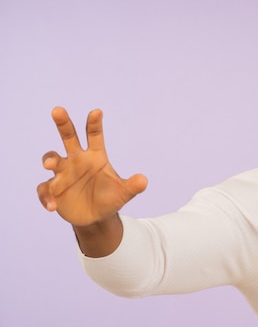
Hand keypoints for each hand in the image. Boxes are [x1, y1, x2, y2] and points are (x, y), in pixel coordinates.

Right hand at [37, 107, 146, 226]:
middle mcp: (77, 160)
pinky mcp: (52, 189)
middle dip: (63, 123)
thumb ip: (133, 186)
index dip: (95, 124)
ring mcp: (63, 173)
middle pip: (69, 137)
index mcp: (95, 156)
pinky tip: (53, 206)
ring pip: (52, 158)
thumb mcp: (123, 193)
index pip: (94, 136)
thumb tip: (144, 181)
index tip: (97, 112)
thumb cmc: (110, 198)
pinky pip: (45, 189)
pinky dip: (46, 196)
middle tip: (58, 110)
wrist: (97, 217)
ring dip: (50, 159)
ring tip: (50, 164)